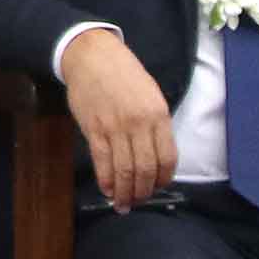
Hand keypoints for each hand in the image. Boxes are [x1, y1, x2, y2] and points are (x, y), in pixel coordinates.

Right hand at [59, 27, 175, 212]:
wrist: (91, 55)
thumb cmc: (124, 73)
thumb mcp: (151, 95)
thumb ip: (155, 123)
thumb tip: (154, 154)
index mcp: (158, 115)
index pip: (167, 158)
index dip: (163, 179)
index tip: (158, 187)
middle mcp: (139, 124)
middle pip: (145, 168)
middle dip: (143, 190)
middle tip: (139, 201)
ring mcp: (115, 127)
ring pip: (124, 169)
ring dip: (124, 191)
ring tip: (123, 203)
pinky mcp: (93, 128)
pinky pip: (102, 160)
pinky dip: (105, 179)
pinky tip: (107, 189)